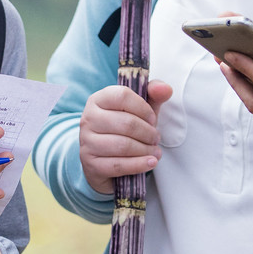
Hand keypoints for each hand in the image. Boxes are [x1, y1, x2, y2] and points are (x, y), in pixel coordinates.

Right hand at [79, 80, 173, 194]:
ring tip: (155, 151)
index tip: (152, 118)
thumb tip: (165, 89)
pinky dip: (139, 165)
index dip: (143, 108)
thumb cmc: (123, 129)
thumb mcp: (139, 110)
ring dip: (145, 150)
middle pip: (126, 123)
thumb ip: (153, 95)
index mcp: (98, 99)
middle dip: (148, 133)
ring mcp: (87, 142)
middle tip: (156, 138)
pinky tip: (150, 162)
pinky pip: (119, 165)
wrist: (103, 158)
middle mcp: (88, 118)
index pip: (122, 96)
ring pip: (123, 145)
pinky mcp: (91, 163)